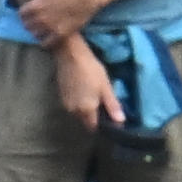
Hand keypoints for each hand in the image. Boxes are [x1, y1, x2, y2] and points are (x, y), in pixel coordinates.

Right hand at [42, 18, 124, 133]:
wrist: (70, 54)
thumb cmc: (91, 69)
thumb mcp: (106, 86)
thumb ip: (112, 106)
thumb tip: (120, 122)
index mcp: (86, 110)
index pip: (93, 127)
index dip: (102, 125)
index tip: (108, 118)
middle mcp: (74, 111)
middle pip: (85, 121)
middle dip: (93, 117)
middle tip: (102, 104)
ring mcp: (65, 104)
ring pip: (78, 114)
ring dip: (85, 110)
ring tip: (93, 97)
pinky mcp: (61, 97)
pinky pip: (72, 106)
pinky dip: (78, 103)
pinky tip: (84, 92)